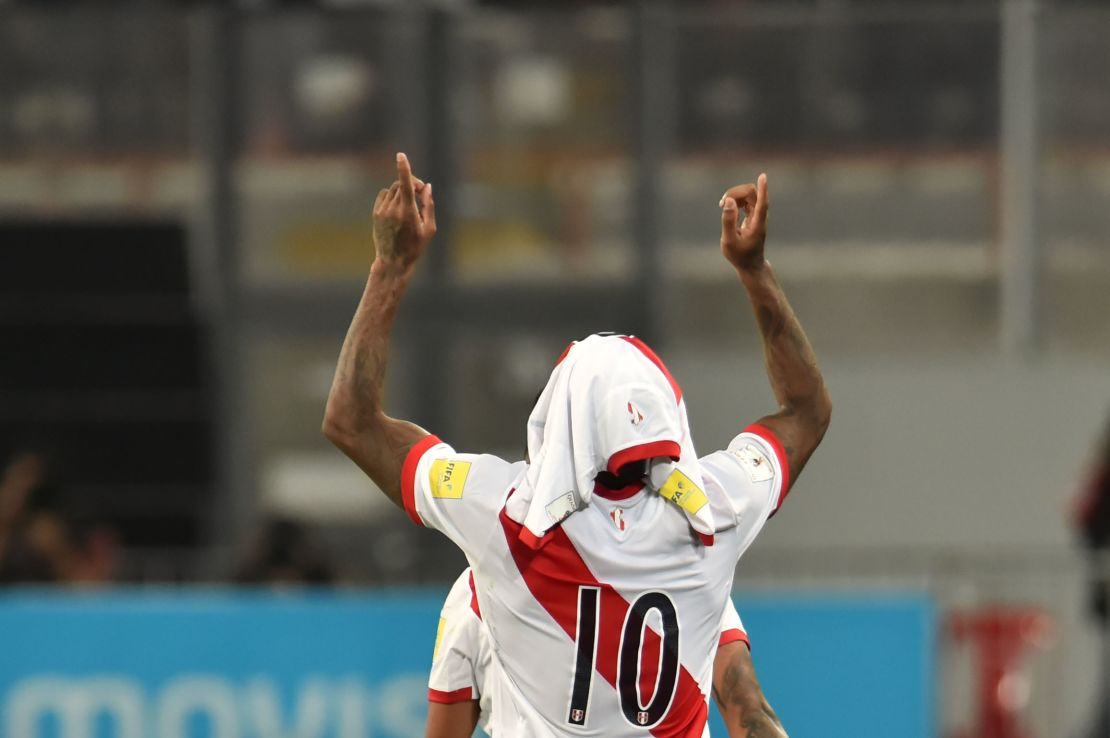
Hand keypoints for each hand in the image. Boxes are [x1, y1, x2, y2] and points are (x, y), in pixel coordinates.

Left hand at [372, 153, 435, 272]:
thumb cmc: (415, 246)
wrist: (393, 261)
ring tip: (411, 206)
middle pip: (402, 184)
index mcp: (407, 212)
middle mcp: (393, 209)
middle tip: (422, 194)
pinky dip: (392, 196)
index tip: (400, 155)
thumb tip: (427, 187)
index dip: (403, 168)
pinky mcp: (376, 213)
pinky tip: (398, 208)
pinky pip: (384, 195)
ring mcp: (382, 211)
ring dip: (403, 191)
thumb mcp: (429, 228)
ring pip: (394, 189)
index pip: (405, 184)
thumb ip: (429, 205)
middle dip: (413, 184)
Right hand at [719, 173, 768, 272]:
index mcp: (757, 223)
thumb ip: (728, 221)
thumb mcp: (729, 241)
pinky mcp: (753, 215)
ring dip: (734, 195)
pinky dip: (735, 199)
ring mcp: (757, 215)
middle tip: (721, 203)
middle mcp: (760, 216)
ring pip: (749, 195)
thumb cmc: (740, 255)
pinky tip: (726, 206)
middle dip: (735, 192)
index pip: (762, 202)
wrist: (750, 264)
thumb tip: (728, 201)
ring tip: (722, 205)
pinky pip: (746, 200)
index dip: (762, 189)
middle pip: (752, 194)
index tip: (763, 176)